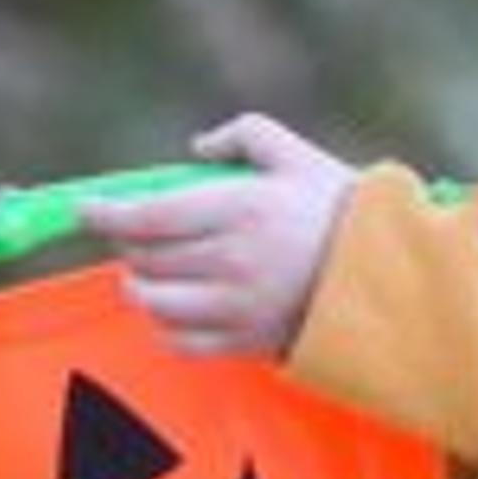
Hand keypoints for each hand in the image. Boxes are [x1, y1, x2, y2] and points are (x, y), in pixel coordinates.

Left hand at [76, 114, 356, 359]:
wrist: (391, 279)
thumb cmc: (341, 210)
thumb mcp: (296, 155)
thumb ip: (242, 136)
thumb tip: (194, 149)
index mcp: (240, 209)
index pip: (147, 217)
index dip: (105, 214)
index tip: (86, 209)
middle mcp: (231, 261)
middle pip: (145, 258)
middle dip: (129, 243)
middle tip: (136, 232)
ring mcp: (236, 307)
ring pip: (154, 302)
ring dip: (141, 283)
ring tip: (148, 270)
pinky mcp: (244, 342)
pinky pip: (179, 341)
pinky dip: (165, 323)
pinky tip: (177, 305)